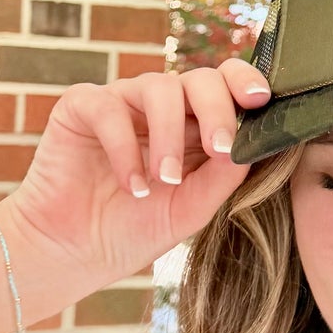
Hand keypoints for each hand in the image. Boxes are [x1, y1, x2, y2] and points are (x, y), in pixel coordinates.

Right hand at [0, 58, 272, 291]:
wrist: (72, 254)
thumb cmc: (132, 230)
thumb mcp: (189, 209)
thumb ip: (222, 178)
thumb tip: (252, 148)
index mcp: (194, 124)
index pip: (226, 85)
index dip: (244, 82)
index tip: (260, 100)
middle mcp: (160, 106)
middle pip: (199, 79)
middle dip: (217, 110)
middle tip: (220, 148)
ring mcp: (122, 102)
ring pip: (159, 87)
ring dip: (169, 134)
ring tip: (164, 181)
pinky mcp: (80, 107)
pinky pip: (108, 107)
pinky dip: (124, 146)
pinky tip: (130, 184)